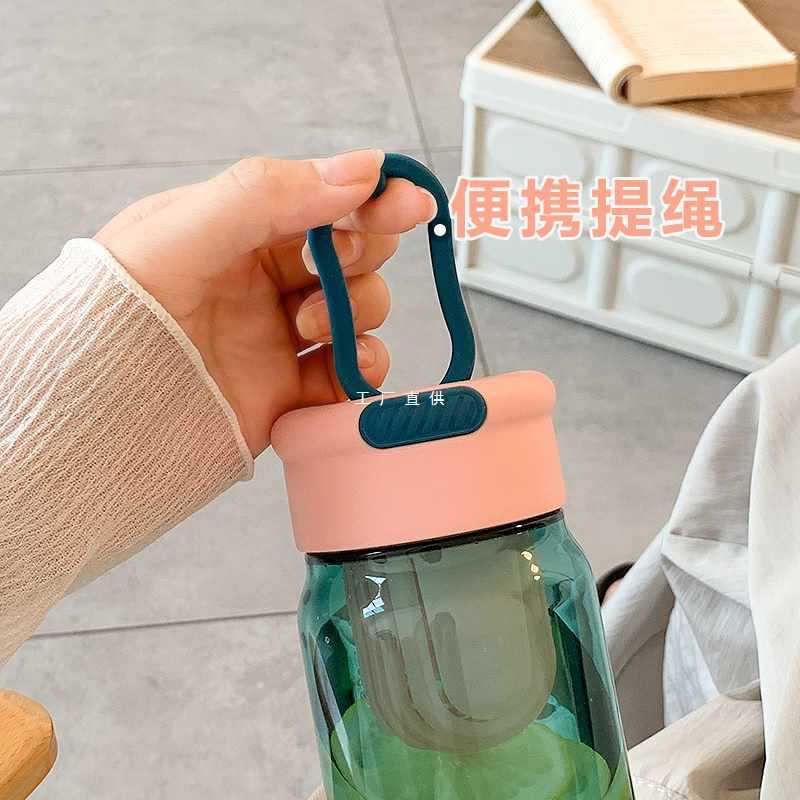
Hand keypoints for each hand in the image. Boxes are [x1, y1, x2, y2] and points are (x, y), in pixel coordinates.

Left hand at [95, 150, 434, 455]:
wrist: (103, 409)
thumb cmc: (122, 308)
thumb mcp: (183, 231)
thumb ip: (268, 193)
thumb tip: (361, 170)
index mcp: (242, 230)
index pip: (323, 200)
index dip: (371, 197)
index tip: (407, 201)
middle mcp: (267, 281)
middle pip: (354, 253)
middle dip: (361, 254)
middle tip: (341, 261)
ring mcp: (284, 337)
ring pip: (361, 310)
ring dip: (355, 311)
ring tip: (308, 325)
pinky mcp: (294, 390)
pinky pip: (353, 373)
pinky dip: (366, 367)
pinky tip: (349, 365)